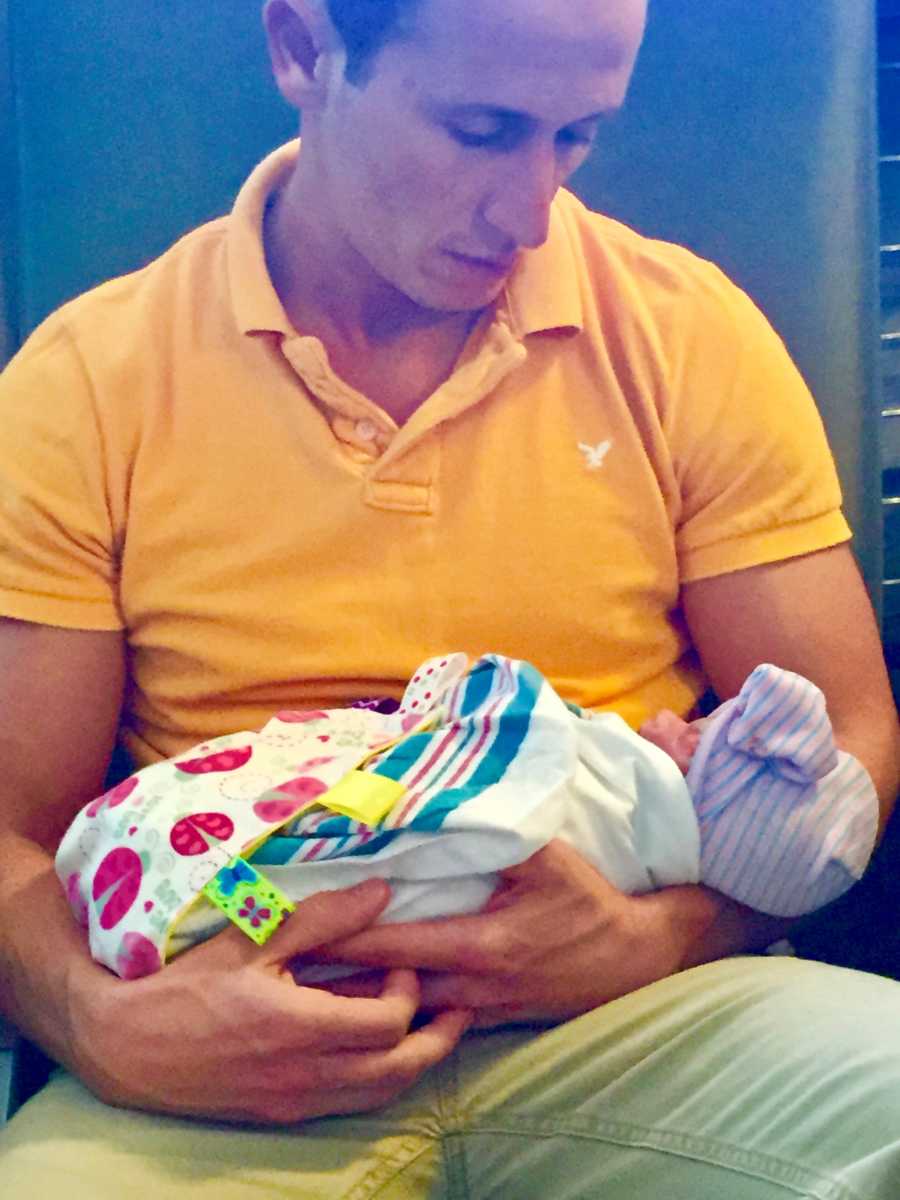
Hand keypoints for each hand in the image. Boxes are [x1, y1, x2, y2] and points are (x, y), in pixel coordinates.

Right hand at [64, 879, 470, 1123]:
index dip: (410, 993)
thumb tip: (381, 892)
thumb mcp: (252, 938)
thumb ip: (322, 918)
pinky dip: (376, 1080)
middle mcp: (305, 1074)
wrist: (127, 1047)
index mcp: (300, 1027)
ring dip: (413, 1065)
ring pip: (378, 1095)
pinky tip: (377, 1052)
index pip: (388, 1024)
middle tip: (461, 1009)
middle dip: (439, 1041)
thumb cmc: (187, 985)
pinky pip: (348, 1104)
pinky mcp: (281, 1113)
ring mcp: (294, 1101)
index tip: (402, 964)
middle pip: (399, 1072)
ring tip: (434, 1032)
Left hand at [312, 842, 715, 1026]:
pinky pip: (435, 1021)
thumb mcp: (547, 858)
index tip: (299, 936)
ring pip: (409, 1013)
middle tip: (284, 971)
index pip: (395, 945)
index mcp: (480, 945)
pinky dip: (402, 1010)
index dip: (345, 940)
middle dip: (339, 982)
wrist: (636, 960)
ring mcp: (482, 1011)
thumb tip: (443, 808)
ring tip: (310, 992)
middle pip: (389, 990)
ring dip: (364, 1002)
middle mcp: (473, 987)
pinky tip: (371, 1003)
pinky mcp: (493, 1021)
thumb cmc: (589, 904)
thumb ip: (494, 833)